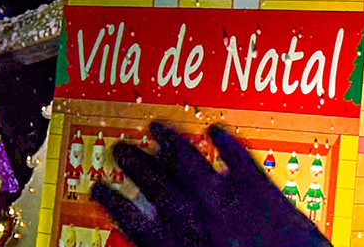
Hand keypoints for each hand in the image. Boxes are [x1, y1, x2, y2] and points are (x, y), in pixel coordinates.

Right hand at [93, 122, 329, 246]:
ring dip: (172, 142)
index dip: (115, 203)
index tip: (100, 188)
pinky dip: (227, 143)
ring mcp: (230, 202)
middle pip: (158, 187)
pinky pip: (240, 158)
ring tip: (157, 127)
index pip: (136, 223)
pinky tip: (216, 130)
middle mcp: (200, 222)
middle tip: (121, 149)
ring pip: (191, 163)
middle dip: (136, 165)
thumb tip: (158, 238)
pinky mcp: (263, 191)